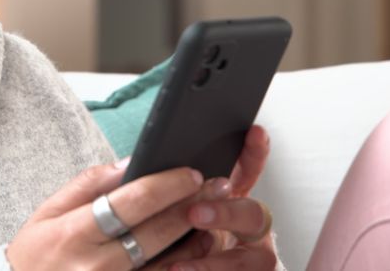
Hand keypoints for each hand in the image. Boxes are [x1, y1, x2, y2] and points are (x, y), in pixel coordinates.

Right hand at [6, 126, 275, 269]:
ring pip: (168, 265)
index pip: (131, 202)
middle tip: (218, 187)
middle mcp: (96, 265)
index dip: (167, 185)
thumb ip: (89, 184)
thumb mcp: (48, 211)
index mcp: (75, 233)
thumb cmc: (36, 253)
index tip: (192, 173)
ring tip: (214, 220)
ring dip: (197, 241)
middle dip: (192, 206)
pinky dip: (182, 267)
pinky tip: (196, 251)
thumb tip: (132, 162)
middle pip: (157, 232)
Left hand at [150, 125, 276, 270]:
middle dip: (226, 212)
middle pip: (253, 214)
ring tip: (178, 263)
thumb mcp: (158, 216)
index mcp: (227, 205)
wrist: (167, 269)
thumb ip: (154, 193)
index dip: (253, 153)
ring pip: (256, 258)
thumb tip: (133, 167)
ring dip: (219, 260)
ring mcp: (251, 259)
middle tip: (193, 214)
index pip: (246, 173)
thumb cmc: (163, 245)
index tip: (254, 132)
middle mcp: (246, 231)